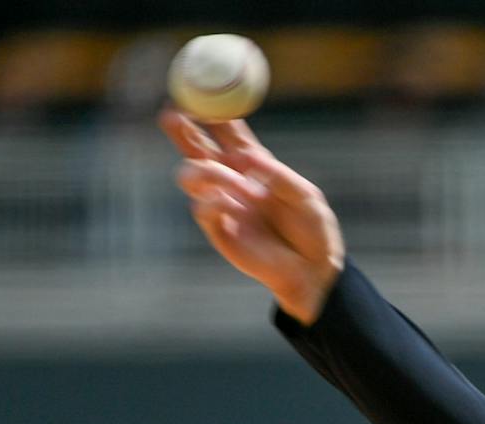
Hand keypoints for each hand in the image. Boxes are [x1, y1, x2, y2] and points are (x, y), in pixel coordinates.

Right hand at [159, 108, 344, 323]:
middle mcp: (233, 179)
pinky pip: (201, 208)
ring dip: (207, 172)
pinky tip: (232, 204)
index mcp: (254, 164)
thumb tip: (249, 159)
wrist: (312, 269)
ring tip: (233, 183)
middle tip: (172, 113)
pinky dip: (213, 201)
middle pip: (197, 146)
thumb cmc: (313, 229)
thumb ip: (279, 177)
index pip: (226, 131)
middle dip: (181, 128)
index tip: (201, 92)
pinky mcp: (218, 229)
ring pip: (190, 175)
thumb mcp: (305, 196)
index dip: (212, 111)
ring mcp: (222, 203)